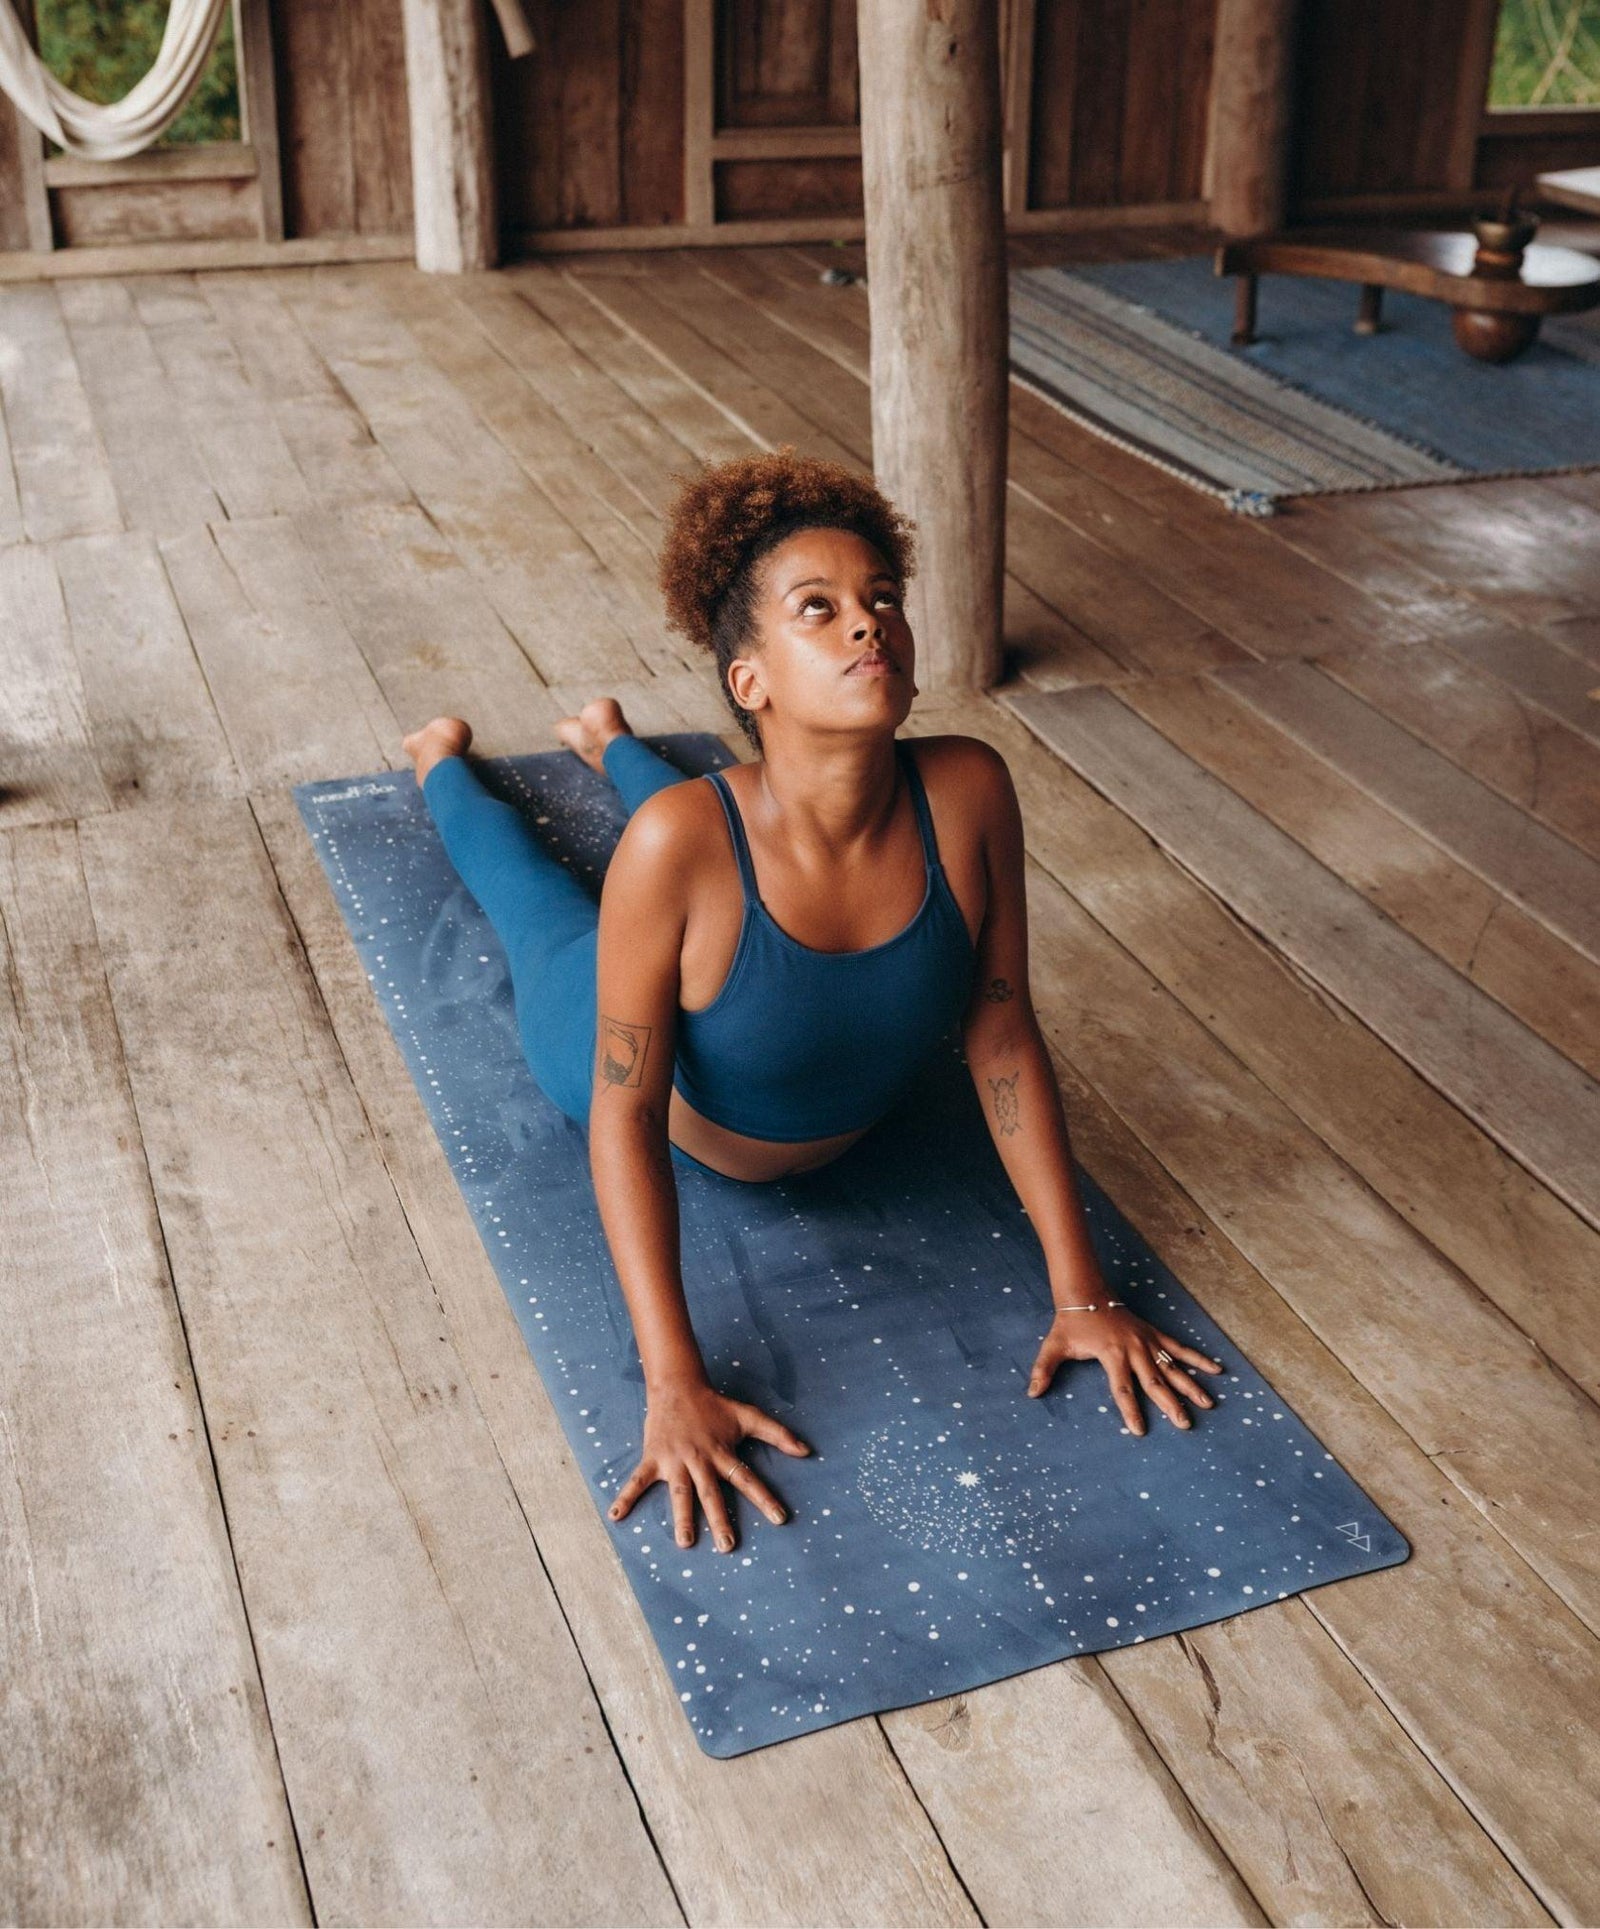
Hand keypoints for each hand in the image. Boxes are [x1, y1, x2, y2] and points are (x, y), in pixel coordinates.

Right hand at [608, 1378, 811, 1551]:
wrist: (678, 1386)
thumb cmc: (714, 1406)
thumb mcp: (749, 1417)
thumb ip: (777, 1434)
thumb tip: (807, 1451)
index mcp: (722, 1453)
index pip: (747, 1479)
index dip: (764, 1498)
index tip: (780, 1519)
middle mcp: (700, 1460)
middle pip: (712, 1494)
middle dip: (720, 1519)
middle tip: (728, 1546)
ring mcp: (675, 1461)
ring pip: (680, 1493)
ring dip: (682, 1518)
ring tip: (685, 1543)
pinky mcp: (653, 1458)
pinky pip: (638, 1480)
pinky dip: (626, 1497)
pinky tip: (616, 1516)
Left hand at [1027, 1297, 1222, 1433]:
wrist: (1086, 1291)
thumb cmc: (1070, 1322)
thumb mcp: (1054, 1346)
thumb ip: (1043, 1370)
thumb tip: (1032, 1394)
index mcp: (1111, 1355)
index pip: (1122, 1389)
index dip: (1131, 1411)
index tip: (1140, 1431)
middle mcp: (1134, 1349)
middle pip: (1154, 1382)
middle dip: (1170, 1404)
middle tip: (1185, 1424)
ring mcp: (1147, 1341)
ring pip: (1173, 1367)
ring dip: (1191, 1385)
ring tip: (1208, 1404)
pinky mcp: (1154, 1334)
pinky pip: (1180, 1347)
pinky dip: (1198, 1358)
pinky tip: (1217, 1369)